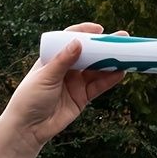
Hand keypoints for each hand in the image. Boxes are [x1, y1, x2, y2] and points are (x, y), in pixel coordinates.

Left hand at [1, 22, 126, 155]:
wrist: (29, 127)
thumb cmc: (30, 98)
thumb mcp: (46, 77)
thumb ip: (63, 61)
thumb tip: (78, 42)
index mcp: (53, 59)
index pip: (70, 40)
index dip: (85, 33)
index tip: (100, 30)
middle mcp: (66, 69)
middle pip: (89, 54)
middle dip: (105, 47)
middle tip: (122, 39)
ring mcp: (76, 83)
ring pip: (97, 70)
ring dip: (112, 62)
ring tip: (127, 55)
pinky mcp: (83, 97)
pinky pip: (100, 86)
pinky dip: (110, 79)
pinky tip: (121, 72)